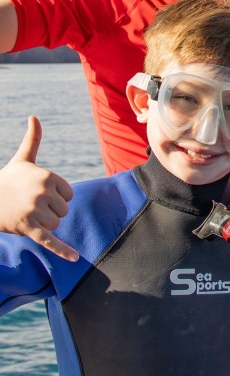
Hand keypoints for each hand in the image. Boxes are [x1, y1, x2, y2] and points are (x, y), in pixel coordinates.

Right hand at [0, 117, 76, 260]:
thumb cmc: (8, 180)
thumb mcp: (22, 159)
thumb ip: (33, 139)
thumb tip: (34, 117)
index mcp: (48, 176)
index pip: (68, 194)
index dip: (55, 197)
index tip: (37, 193)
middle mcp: (43, 193)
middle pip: (64, 210)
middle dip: (49, 211)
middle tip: (29, 205)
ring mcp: (35, 211)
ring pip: (57, 223)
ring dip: (44, 224)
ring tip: (26, 215)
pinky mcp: (28, 228)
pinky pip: (50, 240)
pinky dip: (62, 250)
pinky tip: (75, 258)